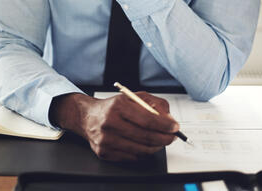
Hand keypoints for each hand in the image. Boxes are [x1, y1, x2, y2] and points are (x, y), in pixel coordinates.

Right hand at [50, 92, 178, 160]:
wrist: (87, 117)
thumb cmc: (112, 107)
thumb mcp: (132, 97)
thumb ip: (154, 103)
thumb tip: (169, 119)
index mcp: (117, 106)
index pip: (147, 120)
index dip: (164, 126)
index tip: (174, 128)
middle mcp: (109, 123)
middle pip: (145, 137)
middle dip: (164, 138)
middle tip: (172, 137)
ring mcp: (105, 140)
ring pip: (140, 150)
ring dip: (155, 147)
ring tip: (159, 141)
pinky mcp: (104, 152)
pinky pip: (131, 157)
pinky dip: (142, 153)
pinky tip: (143, 145)